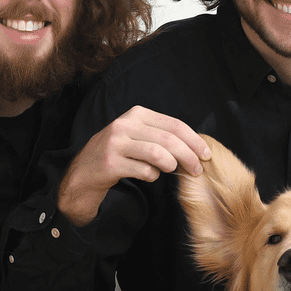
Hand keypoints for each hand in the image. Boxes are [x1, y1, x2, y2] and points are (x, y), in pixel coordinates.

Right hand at [58, 106, 210, 226]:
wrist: (84, 171)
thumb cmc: (118, 153)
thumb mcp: (137, 135)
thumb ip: (161, 135)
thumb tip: (195, 146)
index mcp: (136, 114)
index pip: (174, 124)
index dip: (194, 140)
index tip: (207, 154)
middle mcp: (125, 125)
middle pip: (169, 140)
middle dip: (189, 156)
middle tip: (198, 169)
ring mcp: (116, 143)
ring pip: (158, 154)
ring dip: (171, 165)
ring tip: (172, 171)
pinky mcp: (111, 162)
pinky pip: (144, 171)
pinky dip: (152, 176)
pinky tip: (149, 176)